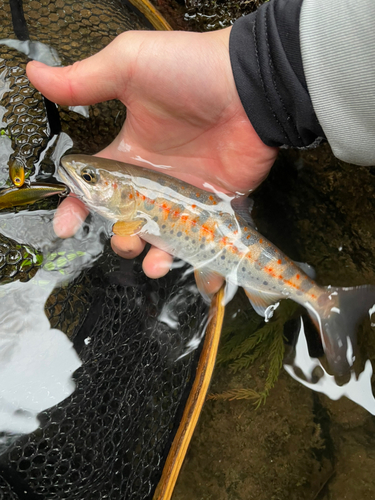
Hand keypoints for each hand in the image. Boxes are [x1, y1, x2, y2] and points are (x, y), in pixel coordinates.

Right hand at [26, 28, 277, 289]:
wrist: (251, 86)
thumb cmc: (191, 72)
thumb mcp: (130, 66)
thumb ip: (85, 81)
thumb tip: (36, 76)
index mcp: (129, 153)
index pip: (95, 189)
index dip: (77, 209)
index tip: (66, 226)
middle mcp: (154, 181)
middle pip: (126, 223)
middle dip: (120, 239)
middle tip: (127, 236)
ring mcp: (185, 197)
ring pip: (162, 240)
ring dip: (153, 258)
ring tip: (155, 260)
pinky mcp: (216, 208)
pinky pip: (204, 242)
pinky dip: (199, 263)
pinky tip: (195, 270)